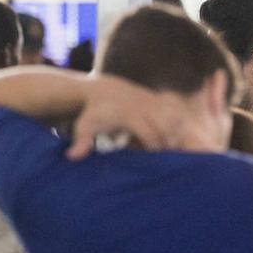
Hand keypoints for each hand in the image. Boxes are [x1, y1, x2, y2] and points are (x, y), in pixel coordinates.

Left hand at [66, 75, 191, 159]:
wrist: (105, 91)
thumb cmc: (94, 114)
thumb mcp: (84, 127)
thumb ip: (81, 142)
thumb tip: (71, 157)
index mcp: (130, 115)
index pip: (150, 134)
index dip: (154, 149)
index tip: (153, 162)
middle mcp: (146, 106)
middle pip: (167, 129)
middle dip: (168, 145)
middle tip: (165, 159)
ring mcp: (156, 101)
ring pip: (178, 120)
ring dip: (177, 135)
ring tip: (170, 148)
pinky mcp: (163, 99)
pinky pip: (180, 113)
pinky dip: (180, 125)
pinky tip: (173, 136)